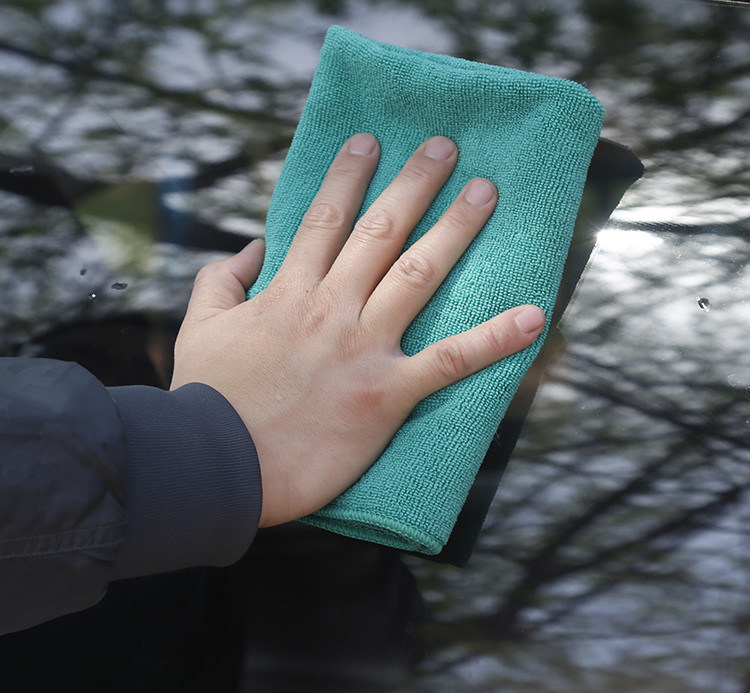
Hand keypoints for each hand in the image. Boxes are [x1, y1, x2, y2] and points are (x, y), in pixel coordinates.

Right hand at [171, 133, 544, 526]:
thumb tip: (250, 249)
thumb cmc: (208, 401)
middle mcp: (331, 309)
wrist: (217, 467)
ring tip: (486, 193)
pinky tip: (532, 317)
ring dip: (455, 230)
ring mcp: (363, 348)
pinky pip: (449, 361)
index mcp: (288, 292)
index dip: (349, 176)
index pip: (324, 219)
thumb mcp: (199, 328)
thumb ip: (220, 280)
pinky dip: (494, 339)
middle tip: (446, 149)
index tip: (371, 142)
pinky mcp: (386, 393)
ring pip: (418, 275)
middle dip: (414, 184)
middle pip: (380, 233)